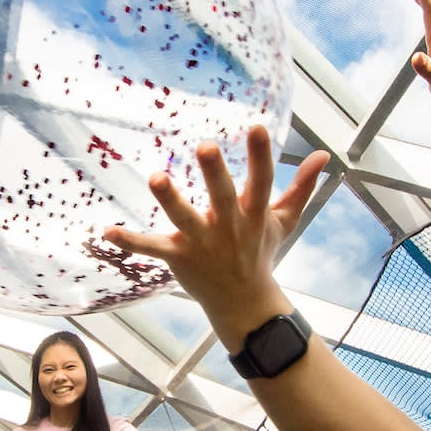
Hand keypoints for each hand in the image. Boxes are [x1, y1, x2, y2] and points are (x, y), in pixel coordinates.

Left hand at [100, 126, 329, 340]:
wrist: (245, 304)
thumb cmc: (261, 253)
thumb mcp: (285, 221)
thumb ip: (302, 186)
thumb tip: (324, 155)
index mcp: (254, 214)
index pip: (261, 181)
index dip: (260, 155)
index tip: (258, 126)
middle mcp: (228, 228)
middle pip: (222, 197)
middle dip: (215, 173)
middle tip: (205, 146)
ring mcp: (202, 243)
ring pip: (184, 220)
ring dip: (170, 200)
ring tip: (156, 177)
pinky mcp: (178, 258)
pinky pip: (152, 248)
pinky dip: (130, 241)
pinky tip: (106, 231)